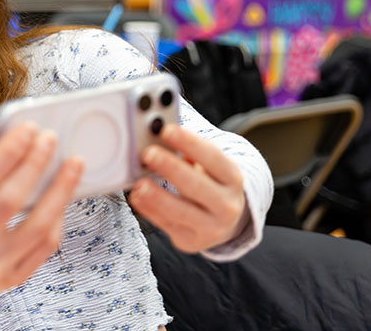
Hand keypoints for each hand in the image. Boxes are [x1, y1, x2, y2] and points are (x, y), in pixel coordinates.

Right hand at [0, 122, 83, 298]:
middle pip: (11, 200)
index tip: (27, 130)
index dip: (8, 152)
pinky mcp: (13, 278)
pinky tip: (63, 195)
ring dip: (60, 190)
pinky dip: (58, 217)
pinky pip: (45, 246)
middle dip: (34, 164)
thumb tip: (17, 149)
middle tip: (49, 139)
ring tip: (74, 164)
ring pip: (37, 225)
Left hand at [128, 123, 247, 252]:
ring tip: (139, 184)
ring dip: (158, 196)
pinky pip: (167, 225)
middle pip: (197, 185)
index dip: (190, 143)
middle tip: (148, 154)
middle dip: (171, 168)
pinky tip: (137, 197)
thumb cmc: (209, 184)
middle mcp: (227, 205)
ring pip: (182, 211)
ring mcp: (211, 227)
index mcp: (233, 179)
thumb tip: (157, 135)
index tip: (167, 130)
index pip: (213, 158)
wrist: (225, 222)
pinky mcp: (191, 241)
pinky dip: (150, 211)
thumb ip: (187, 153)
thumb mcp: (208, 167)